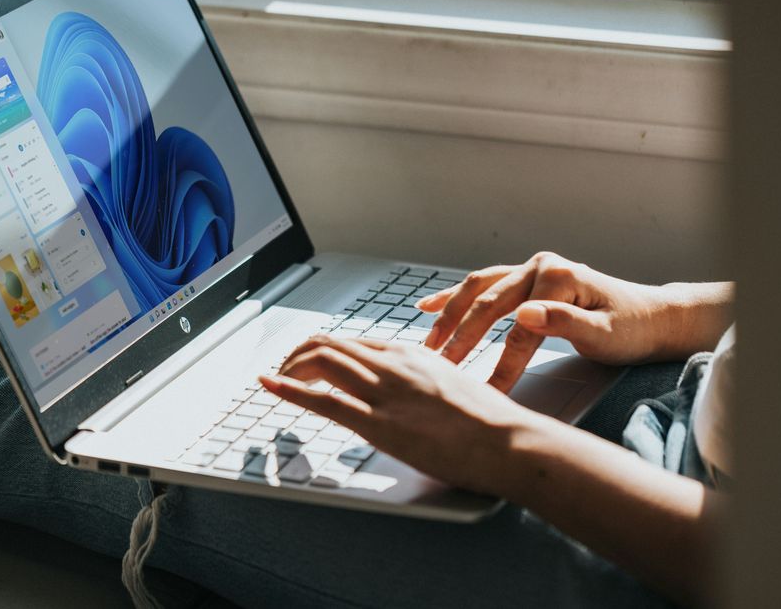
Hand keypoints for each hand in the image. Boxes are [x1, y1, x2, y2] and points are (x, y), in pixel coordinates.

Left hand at [260, 335, 533, 494]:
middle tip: (284, 370)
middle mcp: (393, 365)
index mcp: (411, 354)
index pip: (354, 342)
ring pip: (321, 362)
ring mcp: (385, 392)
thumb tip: (414, 392)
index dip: (323, 350)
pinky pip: (324, 400)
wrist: (509, 440)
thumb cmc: (490, 422)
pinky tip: (272, 387)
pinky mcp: (380, 424)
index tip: (309, 362)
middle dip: (298, 356)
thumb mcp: (454, 385)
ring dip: (290, 369)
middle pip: (330, 345)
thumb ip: (425, 382)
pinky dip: (290, 390)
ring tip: (276, 379)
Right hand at [417, 252, 724, 391]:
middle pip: (489, 304)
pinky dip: (455, 296)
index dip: (500, 363)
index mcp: (558, 277)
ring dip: (450, 316)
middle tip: (440, 369)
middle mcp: (540, 266)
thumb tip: (524, 314)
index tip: (484, 392)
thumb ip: (564, 323)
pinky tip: (427, 306)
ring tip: (428, 344)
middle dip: (461, 338)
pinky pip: (483, 285)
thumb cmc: (633, 329)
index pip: (518, 327)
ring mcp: (531, 269)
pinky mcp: (527, 279)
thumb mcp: (605, 333)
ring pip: (478, 291)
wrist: (653, 317)